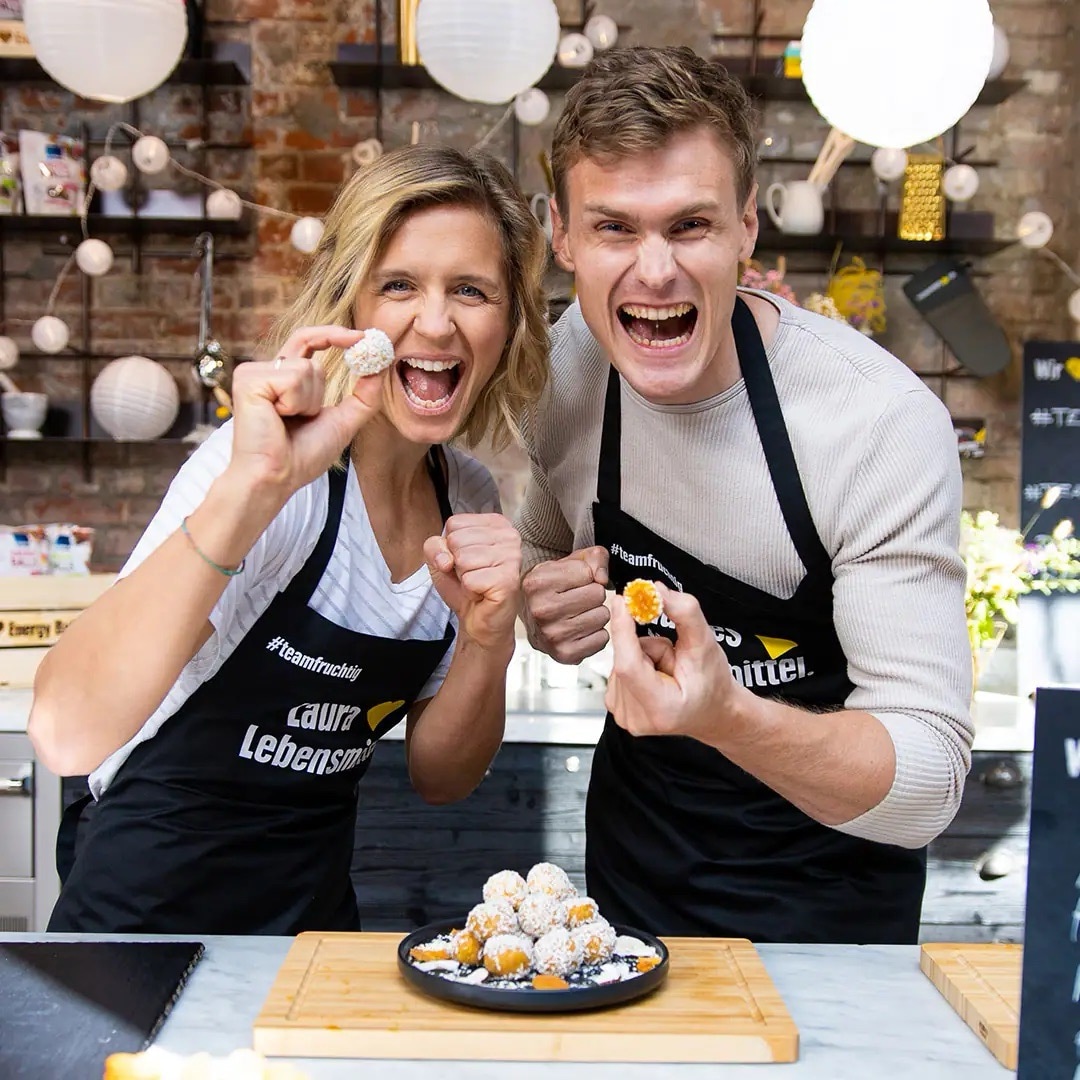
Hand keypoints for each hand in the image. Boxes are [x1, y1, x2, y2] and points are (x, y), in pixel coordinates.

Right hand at [226, 325, 386, 498]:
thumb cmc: (301, 457)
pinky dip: (294, 402)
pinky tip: (276, 418)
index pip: (308, 341)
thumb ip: (364, 396)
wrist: (276, 477)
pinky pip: (292, 378)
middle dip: (320, 396)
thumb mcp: (343, 422)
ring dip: (308, 402)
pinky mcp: (248, 379)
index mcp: (283, 379)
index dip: (334, 335)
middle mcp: (266, 372)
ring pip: (306, 369)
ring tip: (286, 421)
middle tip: (304, 420)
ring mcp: (254, 374)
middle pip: (314, 363)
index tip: (363, 338)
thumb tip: (381, 367)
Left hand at [424, 514, 522, 653]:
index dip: (450, 546)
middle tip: (474, 574)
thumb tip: (446, 559)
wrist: (479, 618)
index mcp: (496, 523)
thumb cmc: (465, 585)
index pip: (454, 523)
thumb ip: (433, 546)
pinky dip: (470, 591)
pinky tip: (483, 593)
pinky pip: (470, 580)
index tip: (466, 560)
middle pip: (457, 540)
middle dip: (457, 563)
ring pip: (463, 560)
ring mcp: (512, 557)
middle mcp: (509, 536)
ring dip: (464, 578)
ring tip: (479, 583)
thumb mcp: (440, 558)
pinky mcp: (508, 579)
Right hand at [521, 547, 609, 662]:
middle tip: (577, 597)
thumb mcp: (569, 562)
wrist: (533, 613)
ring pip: (602, 616)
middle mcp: (541, 610)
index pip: (588, 573)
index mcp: (537, 583)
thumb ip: (594, 558)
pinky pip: (602, 638)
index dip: (586, 575)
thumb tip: (602, 578)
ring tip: (578, 612)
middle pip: (597, 594)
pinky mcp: (564, 653)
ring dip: (596, 612)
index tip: (573, 581)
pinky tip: (580, 628)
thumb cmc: (552, 586)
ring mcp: (552, 634)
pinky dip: (596, 633)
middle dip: (593, 594)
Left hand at [605, 582, 737, 743]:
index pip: (628, 664)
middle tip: (674, 657)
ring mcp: (624, 715)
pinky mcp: (616, 706)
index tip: (623, 600)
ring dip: (643, 656)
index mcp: (661, 709)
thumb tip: (657, 590)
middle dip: (647, 645)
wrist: (713, 711)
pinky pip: (618, 667)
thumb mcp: (706, 644)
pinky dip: (636, 664)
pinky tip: (656, 676)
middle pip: (625, 658)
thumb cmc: (713, 684)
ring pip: (620, 660)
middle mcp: (636, 718)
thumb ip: (684, 613)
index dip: (623, 629)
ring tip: (669, 671)